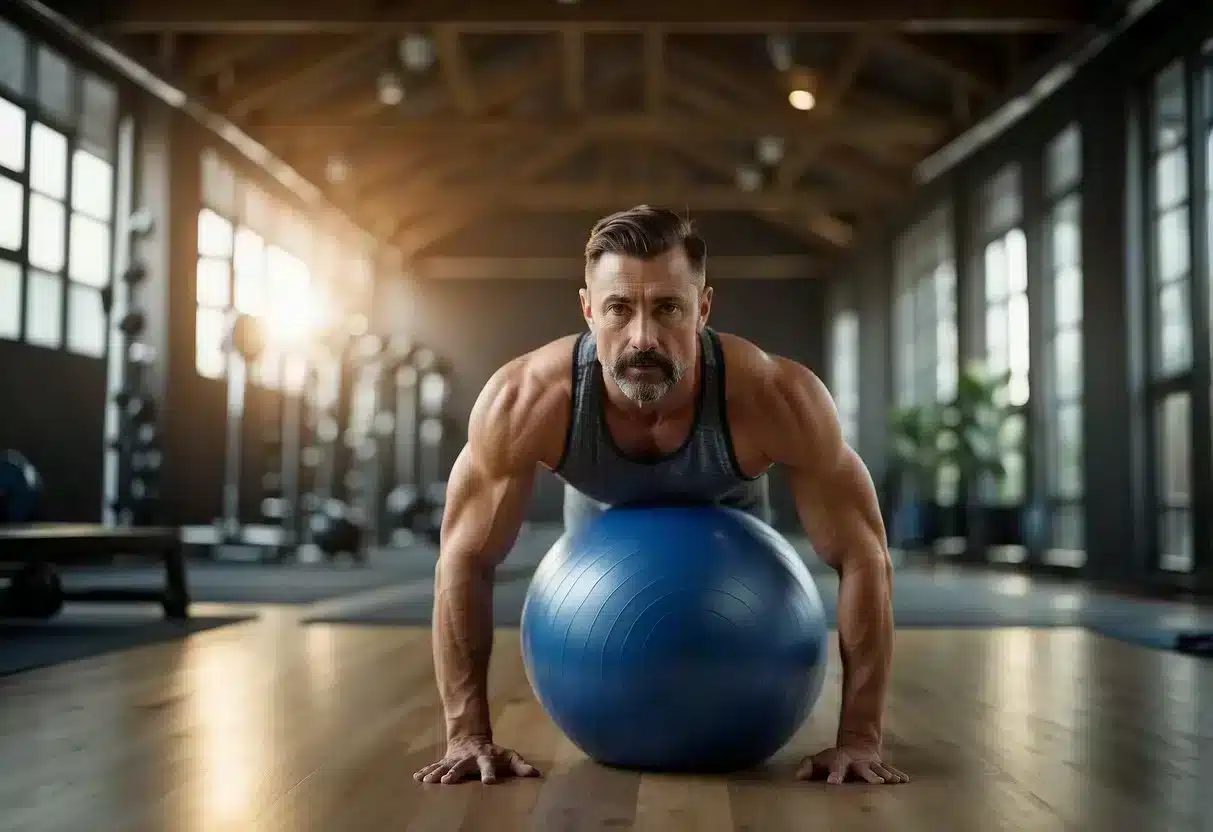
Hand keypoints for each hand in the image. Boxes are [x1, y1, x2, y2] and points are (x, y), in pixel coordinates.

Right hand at [413, 736, 541, 784]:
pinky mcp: (445, 761)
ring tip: (428, 781)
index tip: (489, 782)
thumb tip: (536, 774)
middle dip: (454, 773)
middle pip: (461, 766)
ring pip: (444, 766)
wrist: (470, 735)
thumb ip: (521, 766)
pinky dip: (426, 771)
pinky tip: (417, 777)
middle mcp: (467, 759)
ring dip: (436, 773)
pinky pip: (434, 766)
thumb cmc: (492, 751)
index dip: (489, 773)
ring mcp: (454, 759)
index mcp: (484, 758)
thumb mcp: (508, 756)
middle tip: (448, 781)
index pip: (488, 765)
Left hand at [796, 745, 908, 784]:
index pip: (837, 766)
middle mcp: (859, 761)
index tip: (832, 782)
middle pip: (865, 769)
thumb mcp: (820, 758)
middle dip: (870, 776)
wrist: (858, 741)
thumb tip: (798, 777)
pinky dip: (898, 774)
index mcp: (842, 759)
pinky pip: (891, 769)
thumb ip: (808, 766)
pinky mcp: (882, 764)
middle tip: (877, 783)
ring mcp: (872, 762)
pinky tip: (904, 781)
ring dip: (887, 775)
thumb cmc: (836, 756)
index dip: (835, 774)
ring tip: (894, 781)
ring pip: (881, 768)